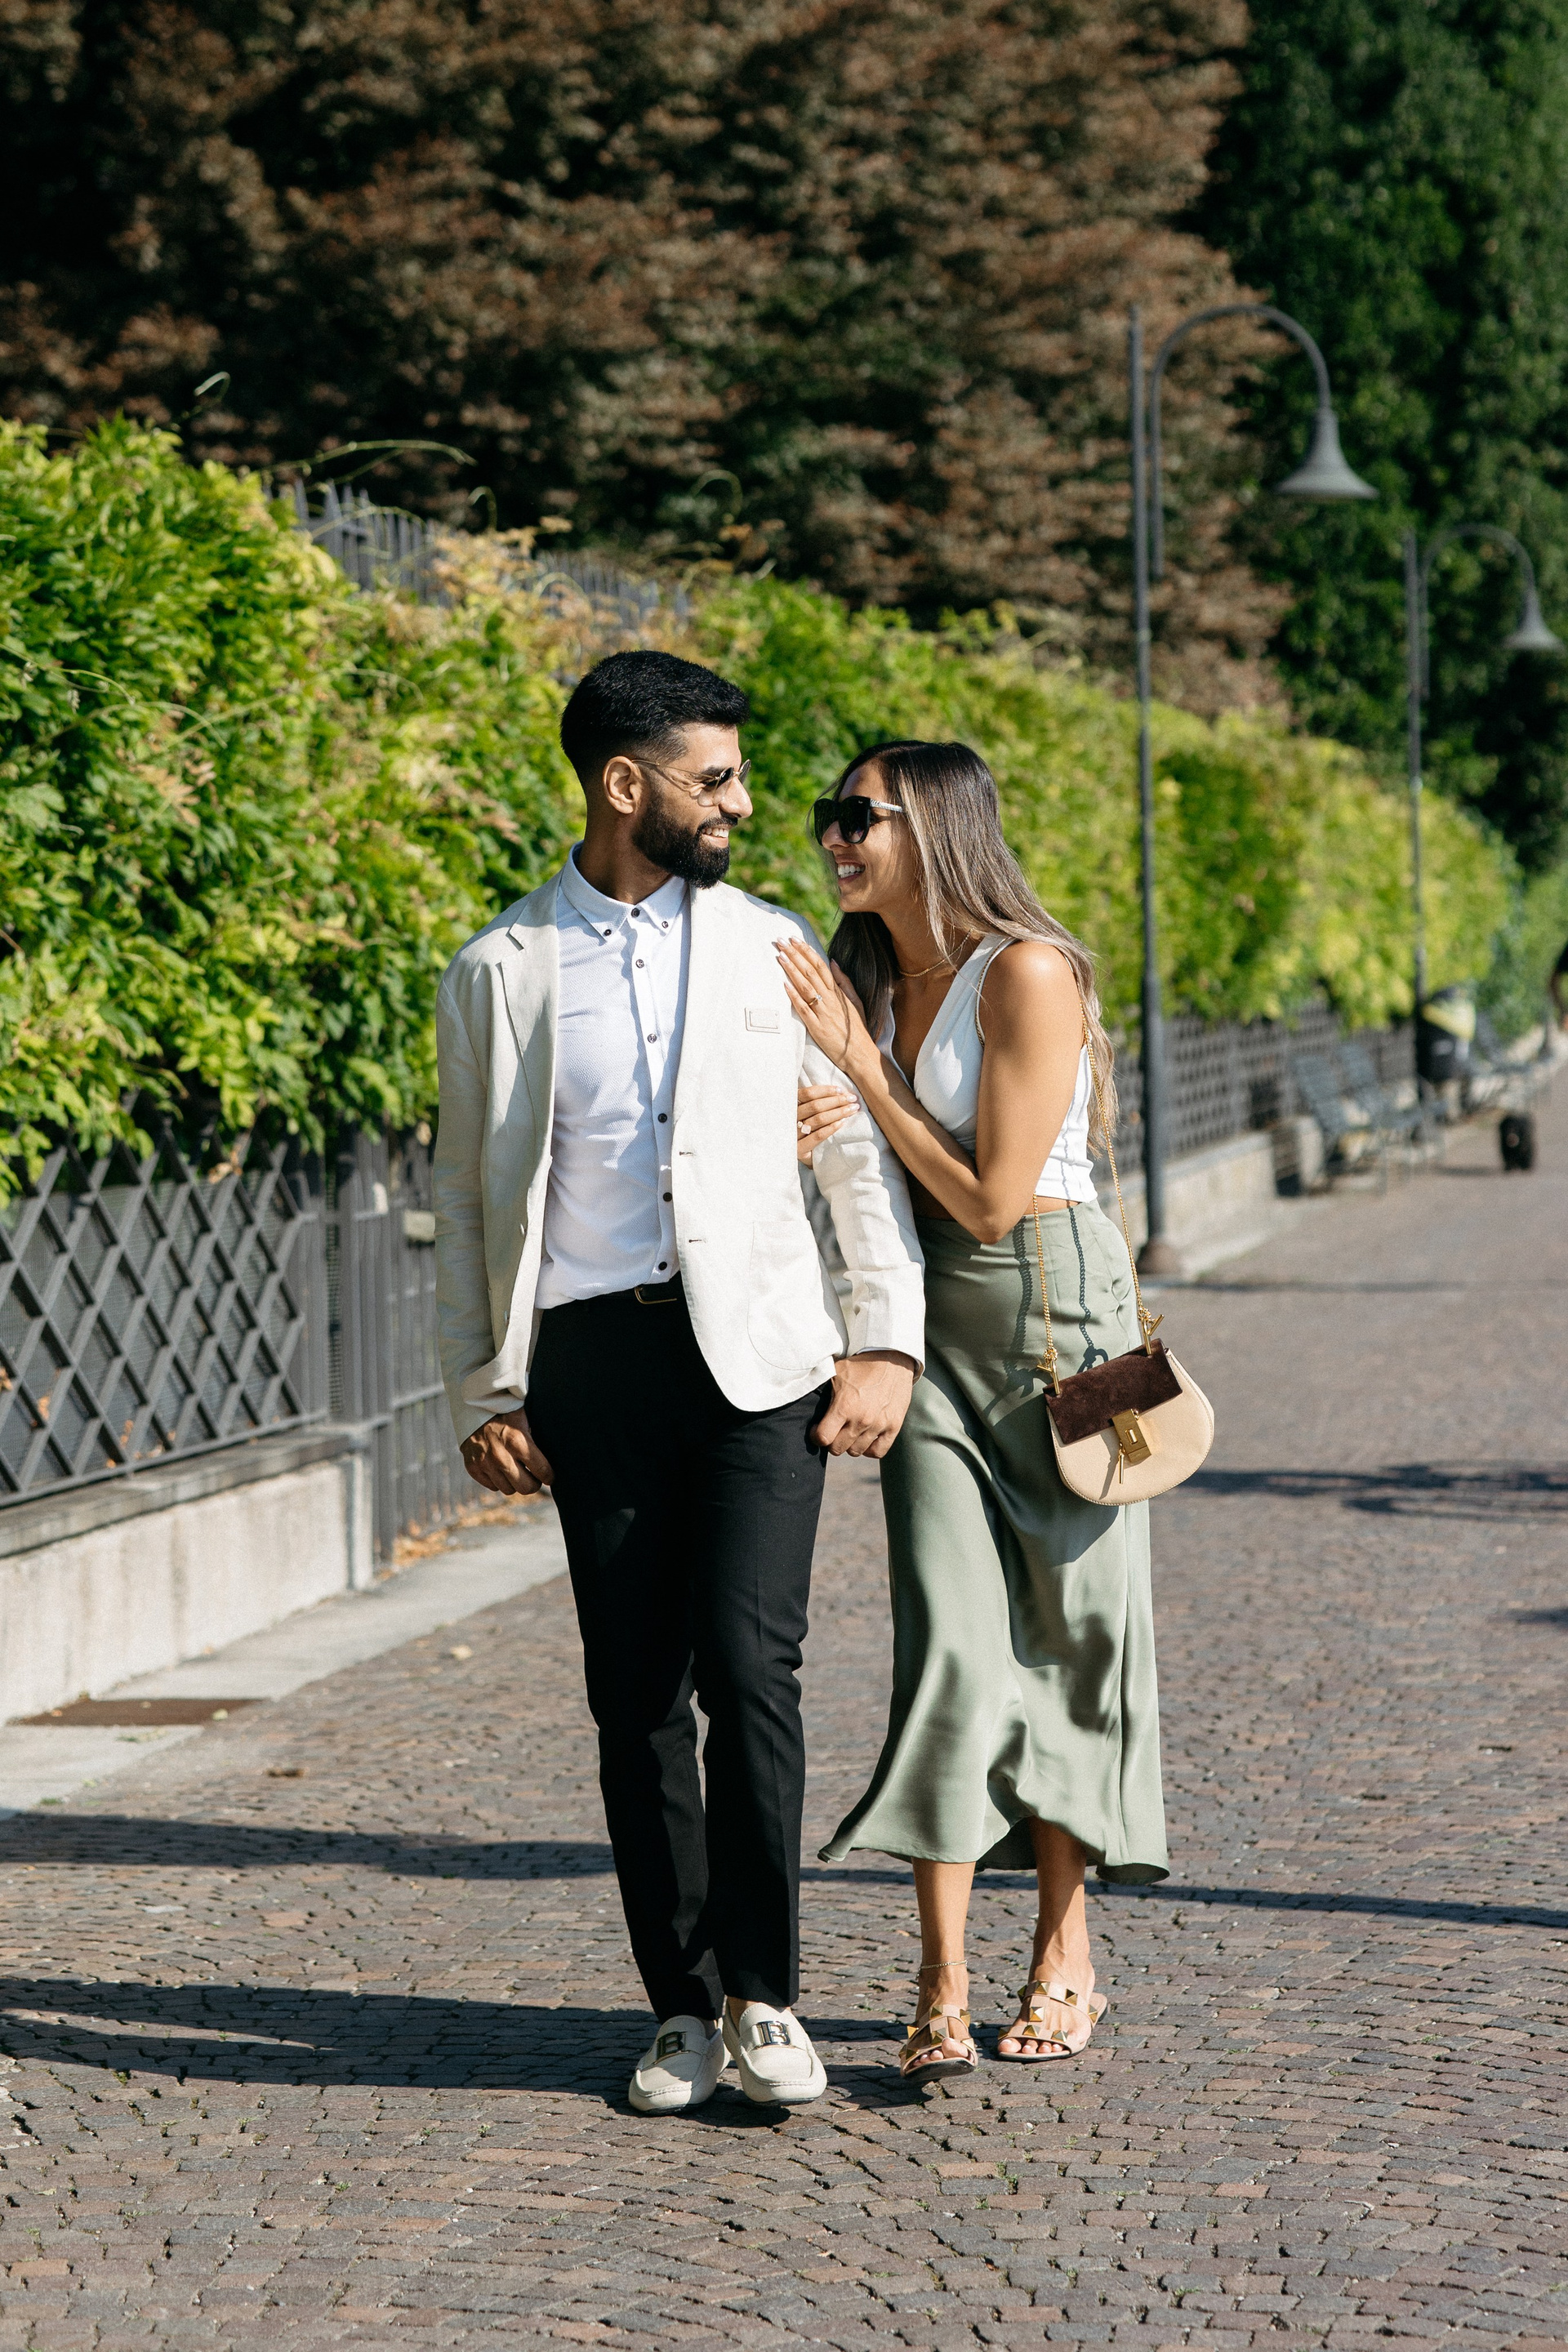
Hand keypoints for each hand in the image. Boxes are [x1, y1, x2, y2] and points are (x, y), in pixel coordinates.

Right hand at [460, 1409, 553, 1495]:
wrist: (473, 1407)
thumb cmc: (504, 1412)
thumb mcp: (524, 1419)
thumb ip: (536, 1439)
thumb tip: (552, 1458)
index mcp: (517, 1441)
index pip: (542, 1471)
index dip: (549, 1476)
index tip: (550, 1477)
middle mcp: (501, 1456)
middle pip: (526, 1487)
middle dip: (534, 1484)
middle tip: (535, 1478)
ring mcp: (485, 1463)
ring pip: (509, 1490)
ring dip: (515, 1483)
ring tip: (518, 1472)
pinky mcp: (473, 1468)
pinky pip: (493, 1486)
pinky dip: (499, 1481)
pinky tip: (501, 1469)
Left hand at [776, 934, 874, 1077]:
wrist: (861, 1054)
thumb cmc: (857, 1029)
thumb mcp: (855, 1001)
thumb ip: (843, 982)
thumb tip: (833, 962)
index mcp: (838, 992)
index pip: (820, 966)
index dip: (807, 951)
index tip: (795, 939)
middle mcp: (830, 1000)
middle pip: (810, 972)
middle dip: (795, 954)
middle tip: (781, 941)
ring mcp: (823, 1013)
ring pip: (805, 987)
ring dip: (792, 970)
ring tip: (780, 956)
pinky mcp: (817, 1028)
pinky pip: (804, 1009)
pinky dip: (794, 996)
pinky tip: (784, 985)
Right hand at [795, 1078, 858, 1160]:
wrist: (798, 1155)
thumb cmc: (805, 1130)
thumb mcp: (805, 1114)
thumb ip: (814, 1102)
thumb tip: (840, 1092)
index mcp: (788, 1106)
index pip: (807, 1094)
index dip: (825, 1090)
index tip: (841, 1090)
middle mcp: (788, 1119)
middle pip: (814, 1106)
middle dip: (836, 1100)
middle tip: (852, 1099)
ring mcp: (792, 1135)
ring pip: (818, 1119)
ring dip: (838, 1112)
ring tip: (852, 1109)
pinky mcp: (799, 1149)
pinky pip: (818, 1136)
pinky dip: (831, 1128)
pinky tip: (842, 1123)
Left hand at [811, 1351, 917, 1458]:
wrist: (892, 1358)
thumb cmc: (861, 1364)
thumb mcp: (836, 1372)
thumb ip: (822, 1389)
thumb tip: (803, 1396)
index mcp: (844, 1406)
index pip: (823, 1438)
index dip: (816, 1436)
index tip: (817, 1429)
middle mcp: (861, 1419)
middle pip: (838, 1448)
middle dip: (831, 1441)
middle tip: (833, 1431)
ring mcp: (879, 1425)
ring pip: (856, 1451)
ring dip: (849, 1444)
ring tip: (849, 1432)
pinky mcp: (894, 1426)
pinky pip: (878, 1452)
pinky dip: (869, 1449)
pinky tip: (865, 1439)